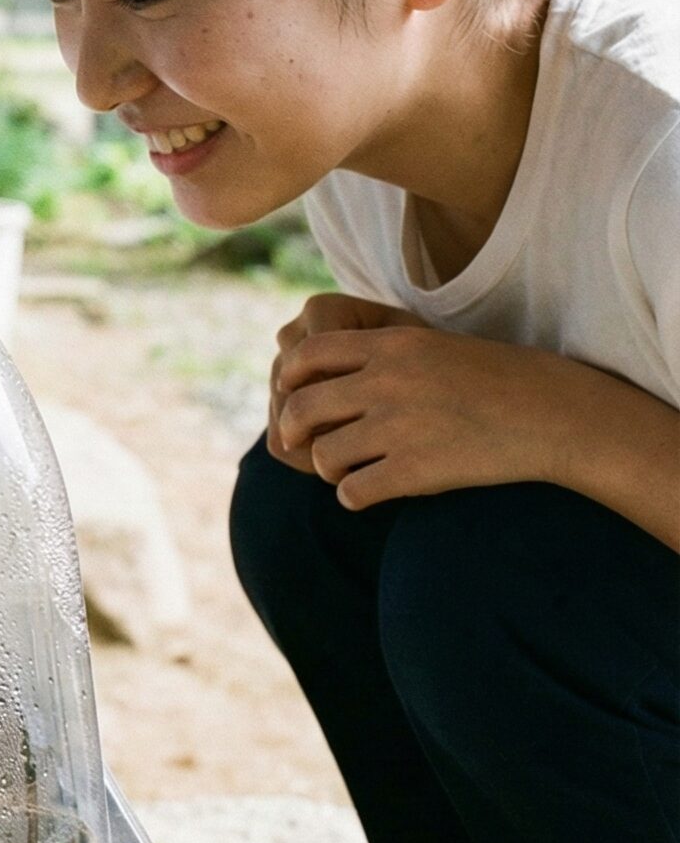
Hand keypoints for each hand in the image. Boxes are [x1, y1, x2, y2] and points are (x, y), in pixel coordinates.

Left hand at [271, 317, 567, 509]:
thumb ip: (379, 354)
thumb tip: (322, 367)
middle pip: (302, 408)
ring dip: (329, 469)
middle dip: (292, 429)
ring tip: (348, 470)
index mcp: (390, 345)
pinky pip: (353, 492)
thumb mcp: (432, 345)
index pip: (309, 353)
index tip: (288, 393)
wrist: (553, 414)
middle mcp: (386, 382)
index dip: (290, 377)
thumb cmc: (495, 379)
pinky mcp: (415, 470)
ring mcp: (399, 426)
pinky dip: (355, 497)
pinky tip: (371, 492)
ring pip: (323, 456)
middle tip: (299, 443)